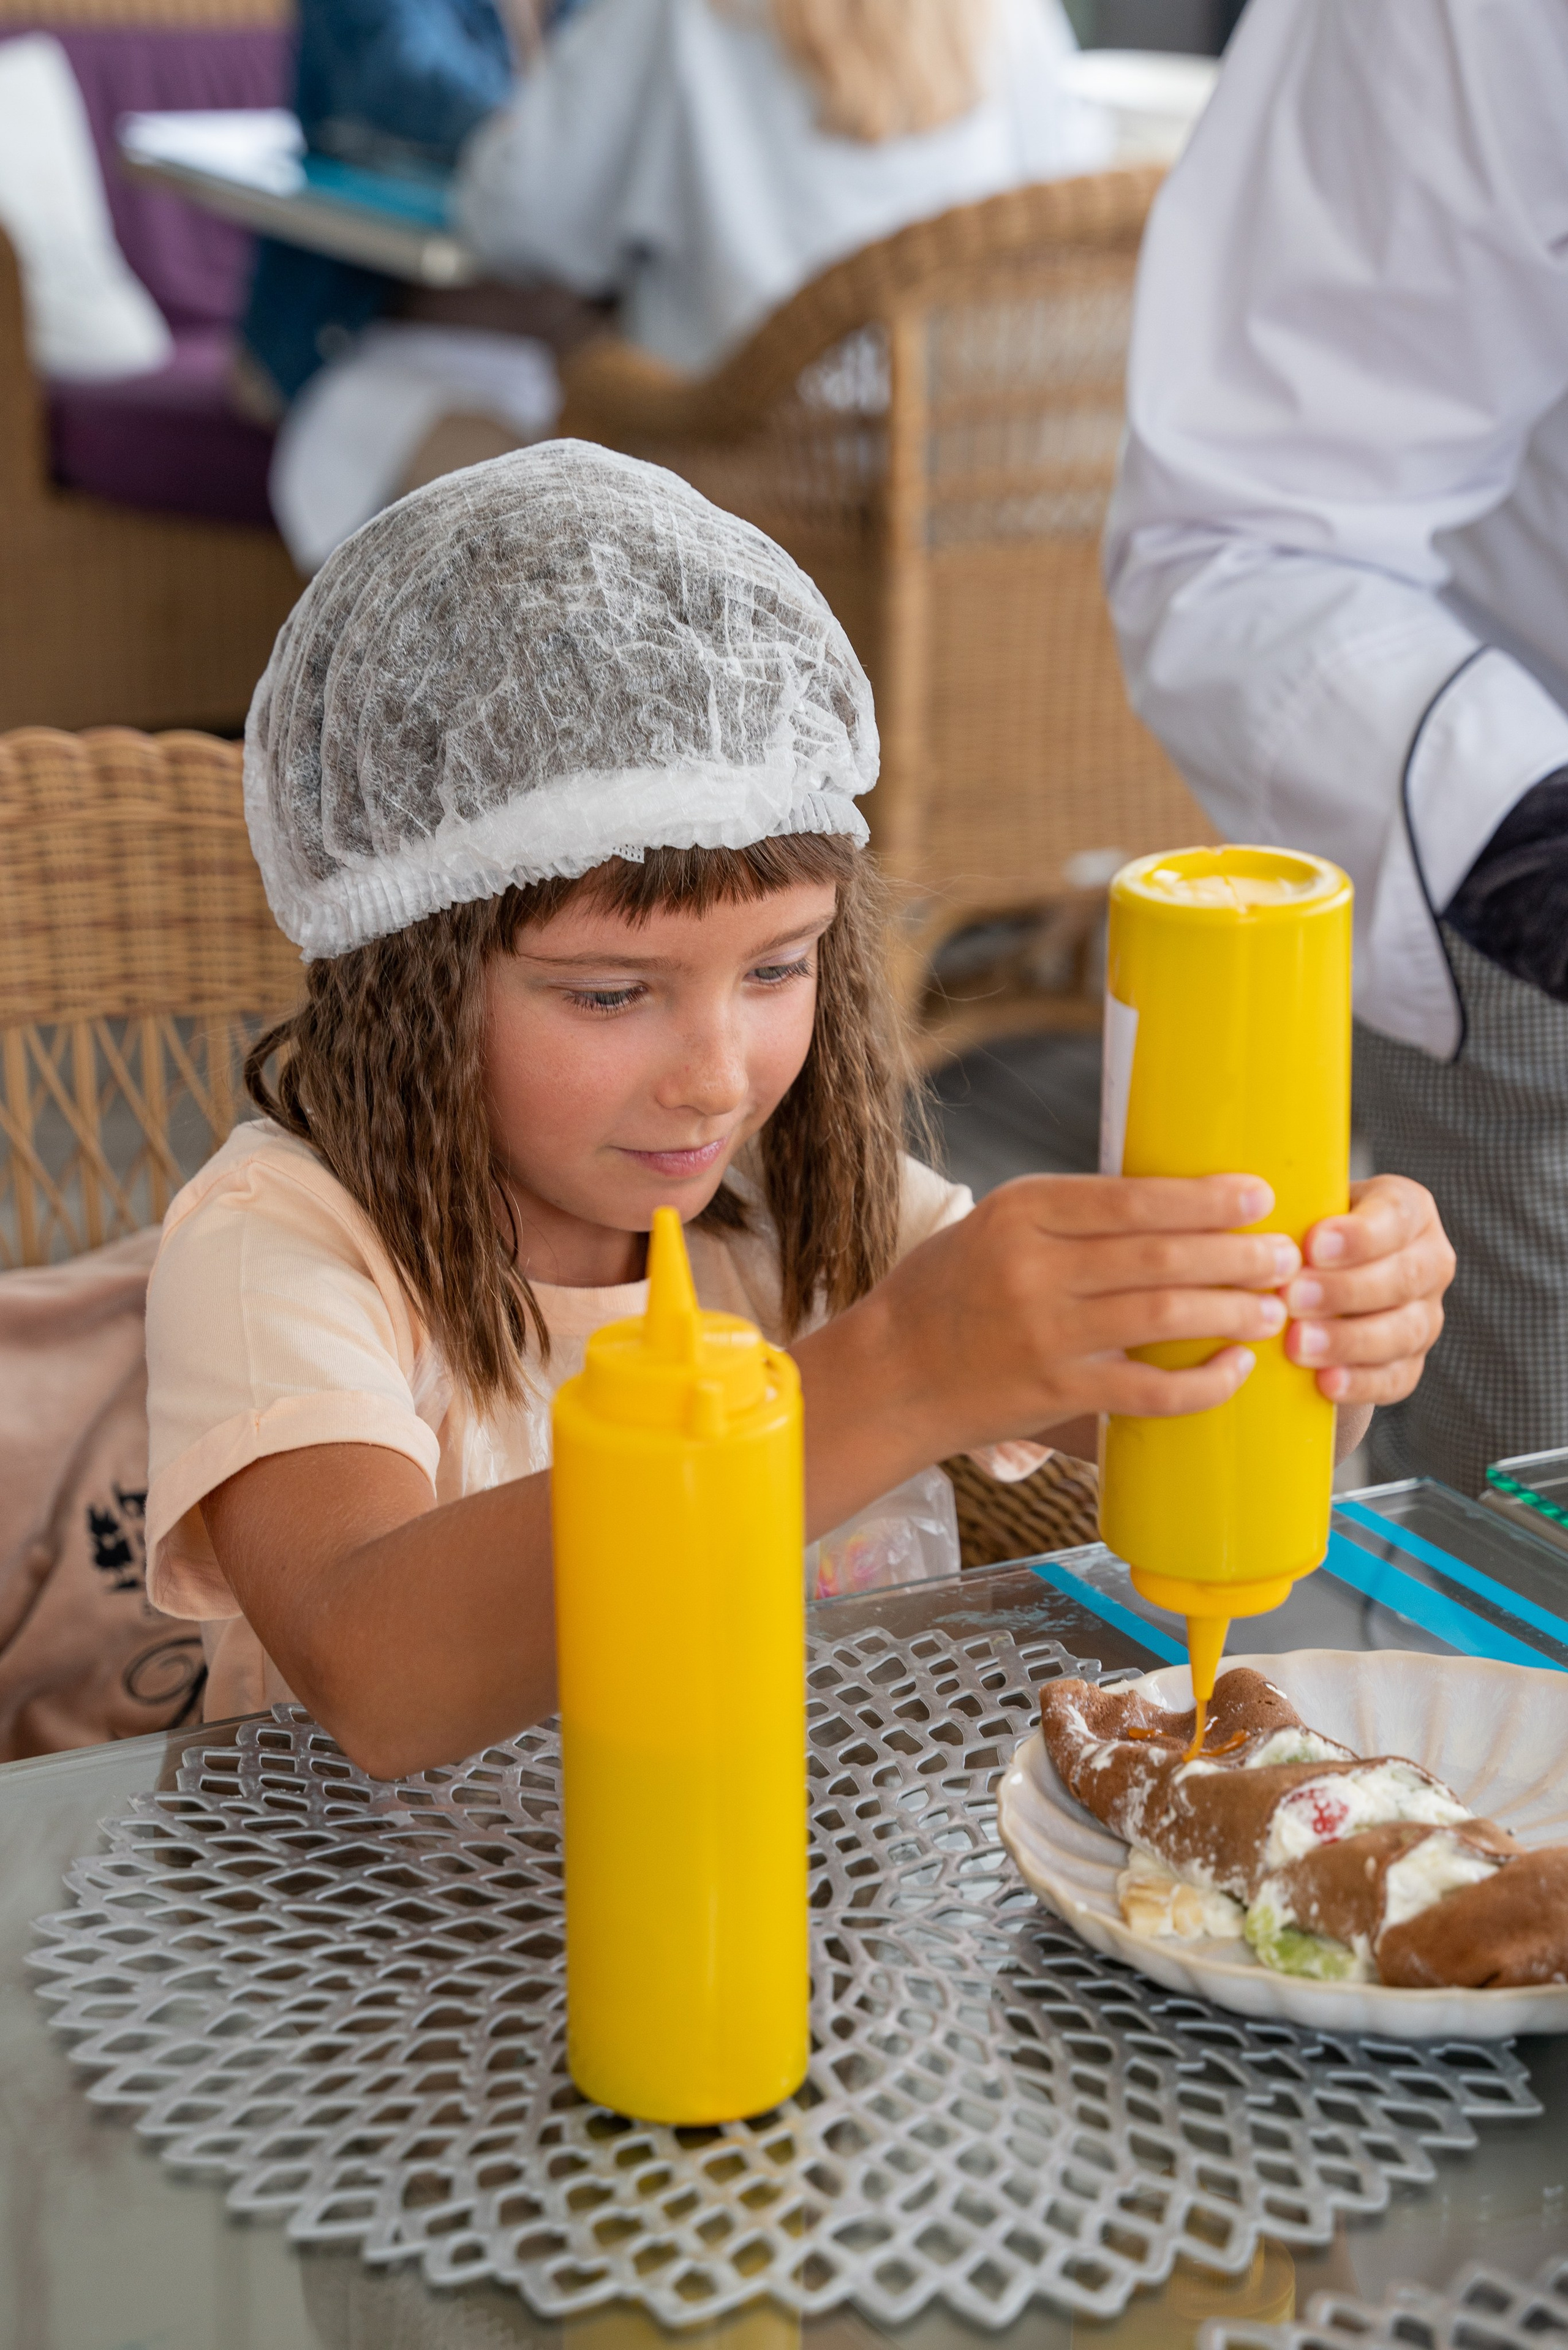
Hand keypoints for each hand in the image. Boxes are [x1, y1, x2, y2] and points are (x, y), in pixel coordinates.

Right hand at [792, 1172, 1301, 1530]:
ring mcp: (1043, 1335)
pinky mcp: (1054, 1392)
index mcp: (1022, 1213)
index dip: (1204, 1199)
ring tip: (1273, 1307)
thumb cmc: (950, 1291)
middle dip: (1235, 1255)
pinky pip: (1147, 1390)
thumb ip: (1074, 1217)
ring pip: (1160, 1317)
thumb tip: (1178, 1202)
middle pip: (1158, 1256)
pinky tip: (1234, 1369)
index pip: (1131, 1199)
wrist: (891, 1373)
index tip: (1258, 1195)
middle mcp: (1032, 1269)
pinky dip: (1200, 1382)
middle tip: (1285, 1255)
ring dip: (1229, 1311)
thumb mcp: (997, 1225)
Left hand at [1283, 1175, 1452, 1406]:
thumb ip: (1294, 1207)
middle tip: (1292, 1298)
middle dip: (1345, 1290)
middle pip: (1402, 1278)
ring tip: (1297, 1344)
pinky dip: (1360, 1382)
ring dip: (1348, 1340)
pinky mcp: (1411, 1362)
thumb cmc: (1305, 1232)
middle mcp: (1429, 1262)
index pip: (1396, 1216)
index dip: (1359, 1235)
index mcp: (1409, 1210)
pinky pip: (1396, 1378)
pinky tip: (1325, 1383)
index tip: (1313, 1246)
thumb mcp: (1307, 1205)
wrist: (1318, 1283)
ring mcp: (1425, 1316)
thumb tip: (1253, 1219)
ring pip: (1403, 1331)